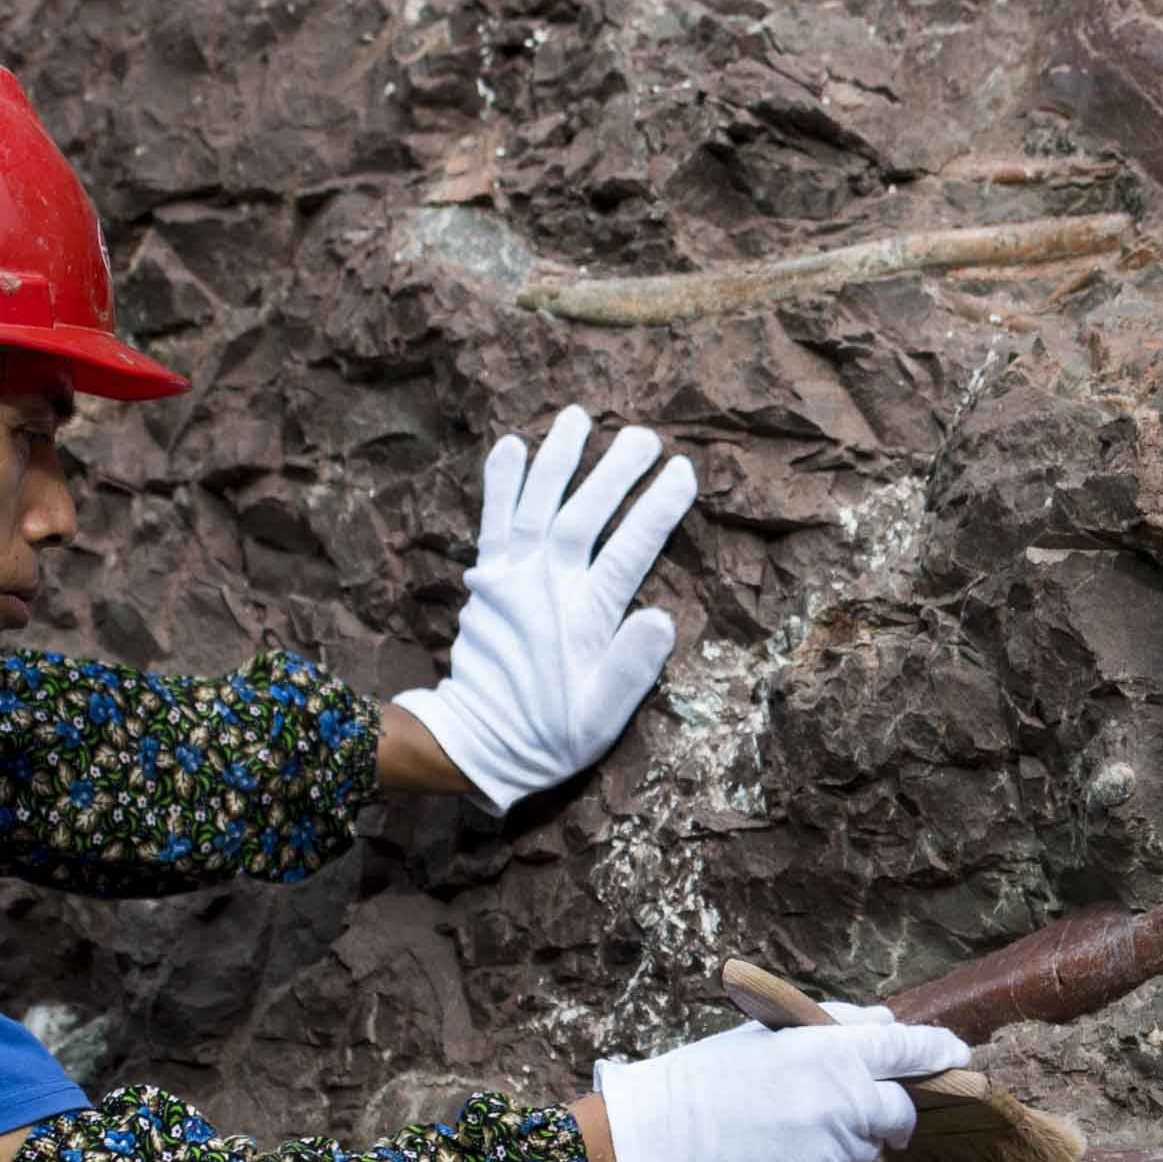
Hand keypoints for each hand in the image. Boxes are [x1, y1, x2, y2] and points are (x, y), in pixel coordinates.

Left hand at [385, 408, 699, 813]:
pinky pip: (494, 522)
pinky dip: (501, 483)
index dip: (657, 509)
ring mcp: (512, 579)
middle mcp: (547, 589)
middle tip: (646, 435)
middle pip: (583, 515)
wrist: (479, 744)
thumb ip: (632, 667)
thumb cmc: (551, 734)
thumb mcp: (603, 719)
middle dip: (615, 472)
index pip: (629, 552)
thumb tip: (662, 616)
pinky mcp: (488, 579)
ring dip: (558, 460)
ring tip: (580, 417)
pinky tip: (511, 444)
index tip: (683, 471)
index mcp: (584, 619)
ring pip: (538, 506)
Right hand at [592, 1013, 968, 1161]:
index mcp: (831, 1053)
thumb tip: (885, 1023)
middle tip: (862, 1107)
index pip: (911, 1049)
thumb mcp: (767, 1034)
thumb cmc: (705, 1079)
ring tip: (783, 1130)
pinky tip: (771, 1156)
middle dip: (892, 1109)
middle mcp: (845, 1104)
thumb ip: (834, 1026)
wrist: (657, 1144)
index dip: (941, 1050)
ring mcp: (833, 1154)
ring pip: (863, 1149)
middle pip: (901, 1111)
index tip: (958, 1055)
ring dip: (843, 1139)